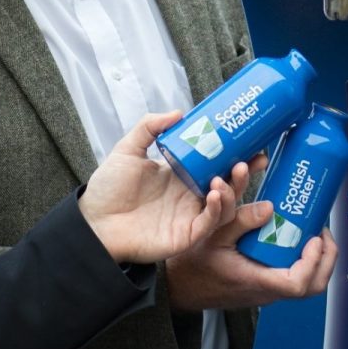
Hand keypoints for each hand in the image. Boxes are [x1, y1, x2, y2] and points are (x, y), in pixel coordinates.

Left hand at [80, 111, 242, 263]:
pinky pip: (208, 224)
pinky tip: (214, 194)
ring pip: (224, 206)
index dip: (236, 156)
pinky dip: (215, 209)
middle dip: (244, 174)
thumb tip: (178, 113)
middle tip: (253, 160)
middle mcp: (190, 196)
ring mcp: (190, 216)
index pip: (216, 164)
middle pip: (228, 185)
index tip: (253, 143)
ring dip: (231, 190)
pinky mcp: (185, 235)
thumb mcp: (128, 150)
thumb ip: (150, 127)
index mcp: (182, 176)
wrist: (94, 222)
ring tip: (225, 177)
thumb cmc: (108, 189)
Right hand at [165, 194, 337, 310]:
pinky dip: (304, 261)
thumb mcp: (212, 234)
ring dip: (318, 261)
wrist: (180, 288)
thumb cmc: (193, 264)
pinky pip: (294, 278)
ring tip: (314, 233)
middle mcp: (266, 291)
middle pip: (312, 288)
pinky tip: (296, 239)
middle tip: (323, 232)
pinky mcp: (266, 287)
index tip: (314, 238)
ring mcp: (268, 292)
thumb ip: (240, 219)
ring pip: (307, 285)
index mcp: (255, 280)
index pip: (297, 284)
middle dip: (326, 260)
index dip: (313, 262)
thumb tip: (270, 206)